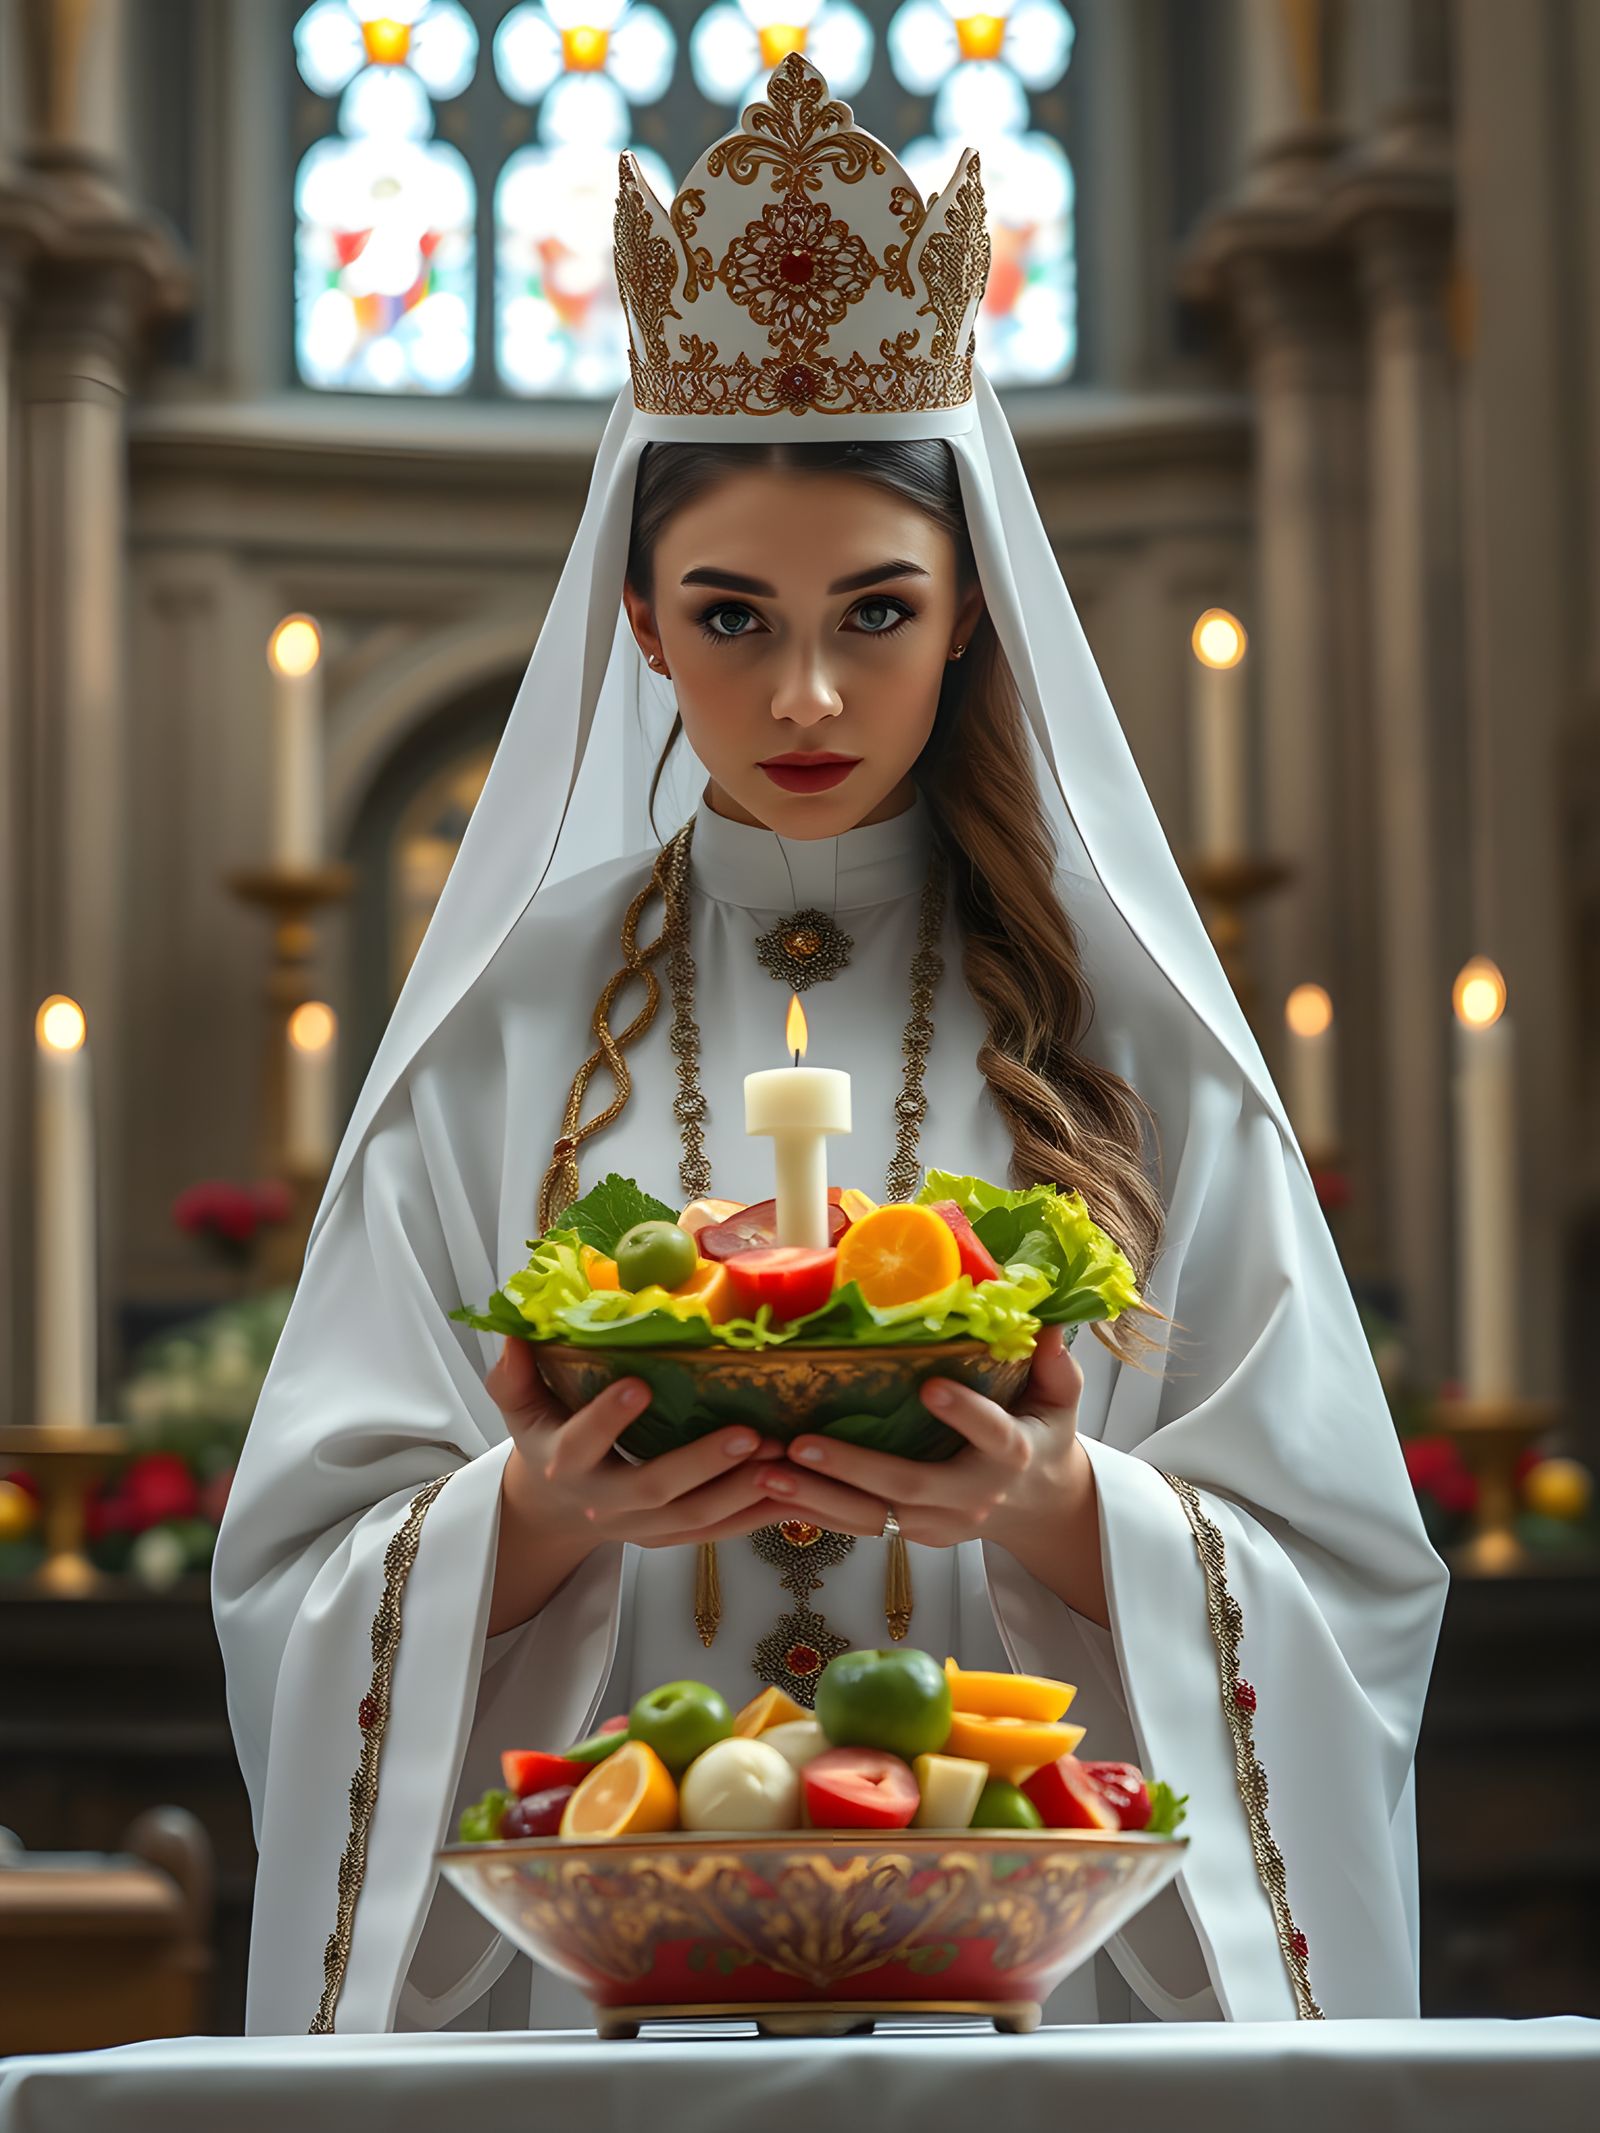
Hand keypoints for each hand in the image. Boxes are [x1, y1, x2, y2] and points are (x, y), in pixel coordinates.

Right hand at [488, 1334, 785, 1555]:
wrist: (553, 1511)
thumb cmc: (545, 1440)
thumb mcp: (520, 1408)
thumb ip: (515, 1374)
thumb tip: (516, 1330)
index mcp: (565, 1463)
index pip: (582, 1442)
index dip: (608, 1418)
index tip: (638, 1384)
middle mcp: (604, 1502)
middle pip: (653, 1489)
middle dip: (702, 1462)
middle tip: (749, 1432)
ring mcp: (641, 1527)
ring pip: (695, 1518)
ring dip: (742, 1491)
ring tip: (782, 1457)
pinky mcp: (670, 1539)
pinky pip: (718, 1534)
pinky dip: (756, 1518)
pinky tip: (793, 1494)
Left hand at [752, 1323, 1089, 1553]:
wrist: (1038, 1507)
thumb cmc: (1043, 1436)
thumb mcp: (1061, 1400)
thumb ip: (1055, 1364)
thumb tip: (1049, 1321)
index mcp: (1014, 1455)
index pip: (992, 1436)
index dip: (964, 1414)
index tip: (930, 1386)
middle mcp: (974, 1496)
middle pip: (912, 1486)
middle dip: (854, 1468)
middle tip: (802, 1444)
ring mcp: (940, 1524)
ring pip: (875, 1518)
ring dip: (817, 1498)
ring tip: (767, 1474)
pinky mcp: (914, 1535)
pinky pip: (862, 1528)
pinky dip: (816, 1514)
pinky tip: (773, 1494)